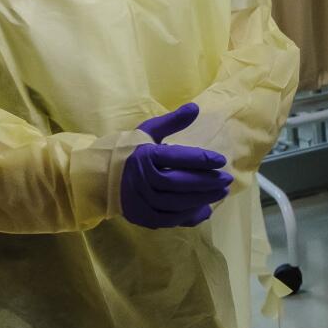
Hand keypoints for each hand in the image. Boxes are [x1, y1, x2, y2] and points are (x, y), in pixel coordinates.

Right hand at [120, 103, 232, 228]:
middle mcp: (142, 179)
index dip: (201, 159)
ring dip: (202, 200)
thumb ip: (172, 121)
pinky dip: (189, 215)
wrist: (100, 176)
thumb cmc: (128, 150)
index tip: (221, 161)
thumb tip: (195, 108)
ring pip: (176, 203)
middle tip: (227, 180)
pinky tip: (204, 209)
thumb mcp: (148, 131)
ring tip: (221, 193)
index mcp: (145, 155)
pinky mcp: (141, 216)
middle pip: (179, 183)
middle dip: (206, 182)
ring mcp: (140, 200)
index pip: (177, 158)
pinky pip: (169, 219)